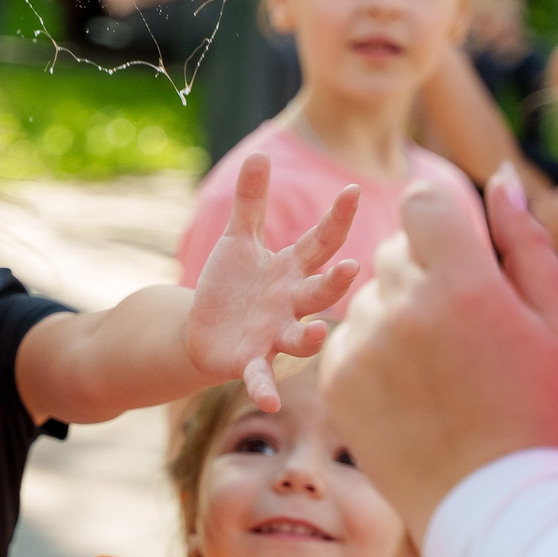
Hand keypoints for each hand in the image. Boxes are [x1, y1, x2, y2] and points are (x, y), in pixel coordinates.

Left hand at [181, 152, 360, 410]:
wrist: (204, 332)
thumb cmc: (232, 284)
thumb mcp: (237, 240)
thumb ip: (249, 201)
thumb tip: (260, 153)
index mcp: (291, 270)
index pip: (321, 242)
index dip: (336, 218)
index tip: (351, 191)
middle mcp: (291, 303)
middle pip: (319, 291)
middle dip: (335, 282)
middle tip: (353, 269)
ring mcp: (273, 334)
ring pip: (298, 336)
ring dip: (307, 337)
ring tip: (313, 334)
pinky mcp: (249, 361)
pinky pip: (261, 376)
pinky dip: (264, 387)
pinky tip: (269, 403)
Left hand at [324, 169, 557, 535]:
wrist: (490, 500)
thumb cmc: (537, 410)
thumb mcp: (557, 326)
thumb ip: (526, 245)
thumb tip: (500, 184)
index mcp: (463, 286)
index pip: (422, 203)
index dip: (441, 217)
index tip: (456, 243)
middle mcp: (401, 308)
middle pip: (394, 247)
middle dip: (424, 267)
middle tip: (459, 319)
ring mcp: (361, 344)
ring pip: (368, 293)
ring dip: (396, 309)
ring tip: (438, 362)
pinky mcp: (333, 378)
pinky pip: (345, 334)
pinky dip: (371, 346)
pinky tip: (409, 384)